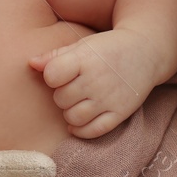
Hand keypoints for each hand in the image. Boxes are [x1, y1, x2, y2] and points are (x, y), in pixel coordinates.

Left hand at [27, 28, 160, 139]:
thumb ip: (55, 55)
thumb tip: (30, 64)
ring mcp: (109, 99)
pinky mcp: (120, 113)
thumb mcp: (83, 45)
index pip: (52, 76)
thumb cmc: (107, 48)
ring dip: (70, 112)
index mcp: (85, 59)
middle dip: (62, 94)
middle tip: (72, 88)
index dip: (52, 77)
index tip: (61, 73)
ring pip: (73, 117)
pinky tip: (80, 121)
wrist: (145, 51)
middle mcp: (96, 80)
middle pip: (60, 99)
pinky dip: (81, 130)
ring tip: (77, 103)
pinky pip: (93, 131)